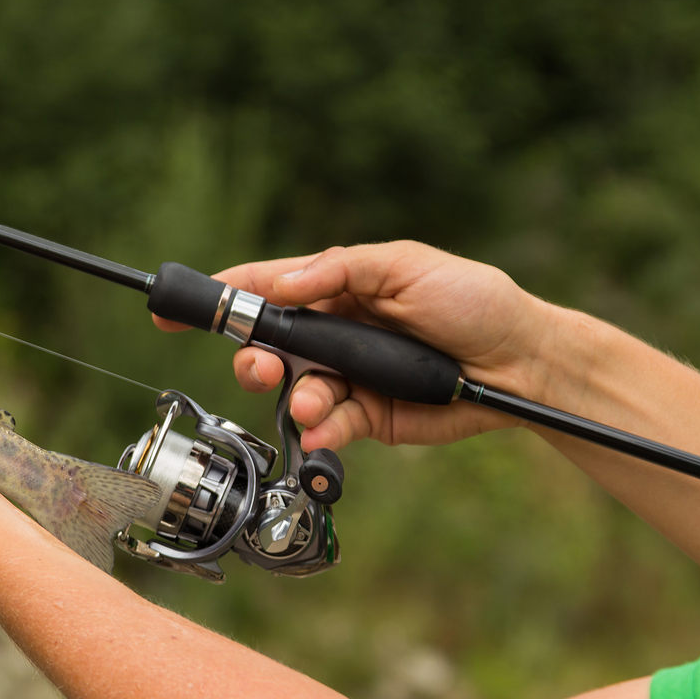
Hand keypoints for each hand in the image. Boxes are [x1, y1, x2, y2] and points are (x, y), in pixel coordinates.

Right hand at [156, 240, 562, 450]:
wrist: (523, 364)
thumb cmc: (472, 300)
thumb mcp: (406, 266)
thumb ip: (340, 270)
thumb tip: (281, 283)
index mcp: (336, 288)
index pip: (266, 290)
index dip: (221, 298)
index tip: (176, 311)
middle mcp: (333, 334)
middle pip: (267, 349)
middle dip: (253, 360)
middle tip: (261, 368)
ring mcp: (347, 378)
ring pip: (292, 393)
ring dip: (293, 399)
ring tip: (313, 403)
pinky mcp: (366, 418)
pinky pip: (327, 428)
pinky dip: (321, 432)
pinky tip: (327, 429)